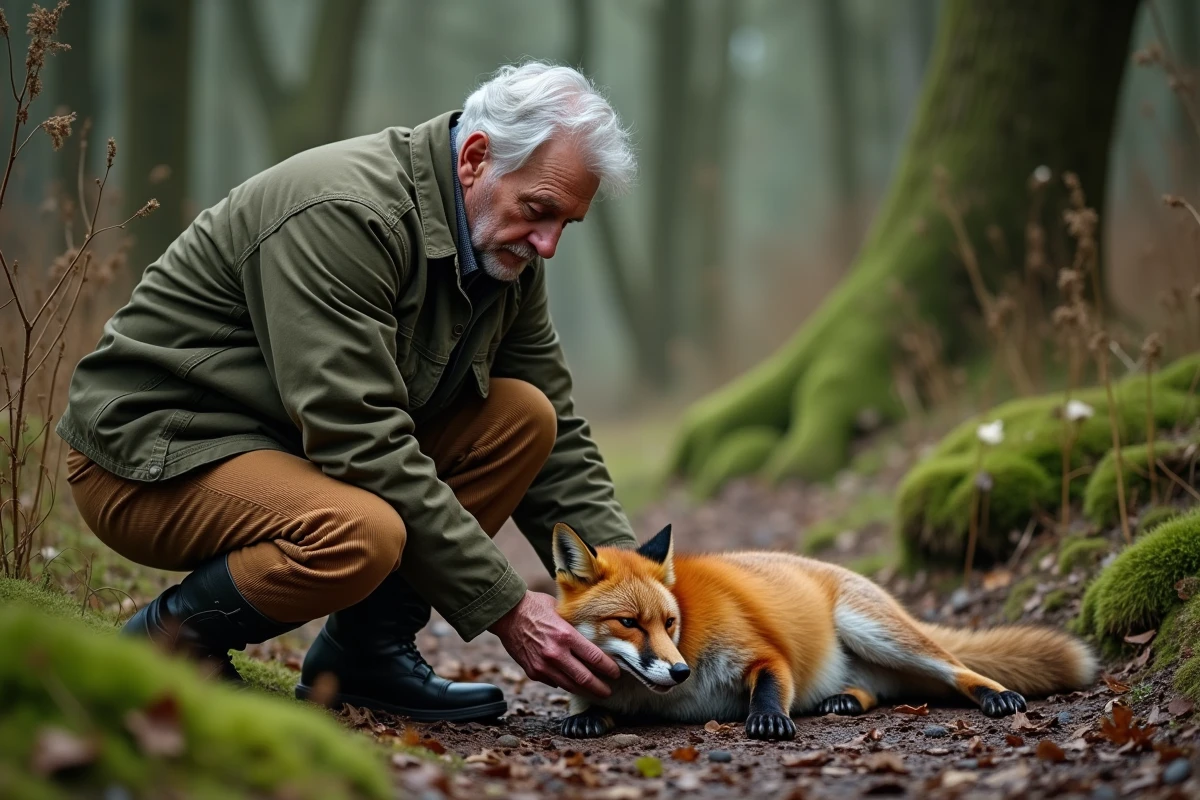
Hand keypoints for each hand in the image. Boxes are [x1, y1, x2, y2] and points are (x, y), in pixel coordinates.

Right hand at [489, 591, 619, 696]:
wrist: (506, 614)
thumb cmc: (535, 607)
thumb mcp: (561, 611)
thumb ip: (575, 626)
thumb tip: (593, 635)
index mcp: (566, 636)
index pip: (595, 658)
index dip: (609, 668)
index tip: (616, 672)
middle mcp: (556, 654)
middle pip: (585, 678)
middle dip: (600, 688)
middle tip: (609, 691)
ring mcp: (543, 666)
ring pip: (569, 686)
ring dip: (584, 691)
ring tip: (594, 692)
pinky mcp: (533, 672)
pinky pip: (553, 682)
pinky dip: (564, 683)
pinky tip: (571, 682)